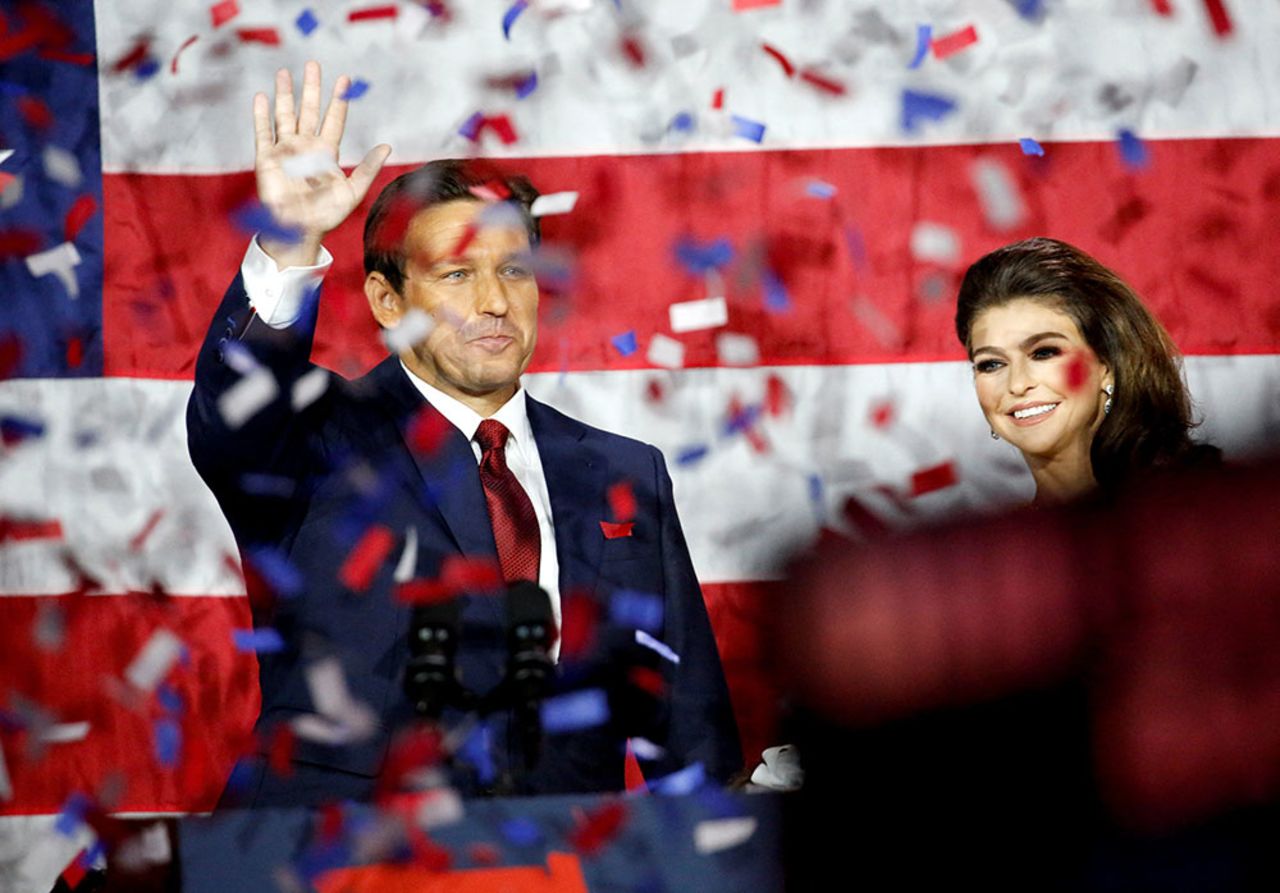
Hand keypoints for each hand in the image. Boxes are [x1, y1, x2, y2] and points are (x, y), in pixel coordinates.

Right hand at [252, 60, 391, 267]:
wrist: (299, 230)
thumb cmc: (326, 215)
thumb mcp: (352, 191)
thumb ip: (367, 168)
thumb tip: (387, 147)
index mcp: (326, 153)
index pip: (334, 120)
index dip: (338, 100)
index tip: (344, 79)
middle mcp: (306, 147)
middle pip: (309, 111)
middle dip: (312, 88)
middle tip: (313, 64)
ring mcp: (286, 150)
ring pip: (285, 115)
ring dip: (285, 94)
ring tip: (285, 72)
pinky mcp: (266, 158)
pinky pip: (263, 132)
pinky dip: (261, 115)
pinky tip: (262, 97)